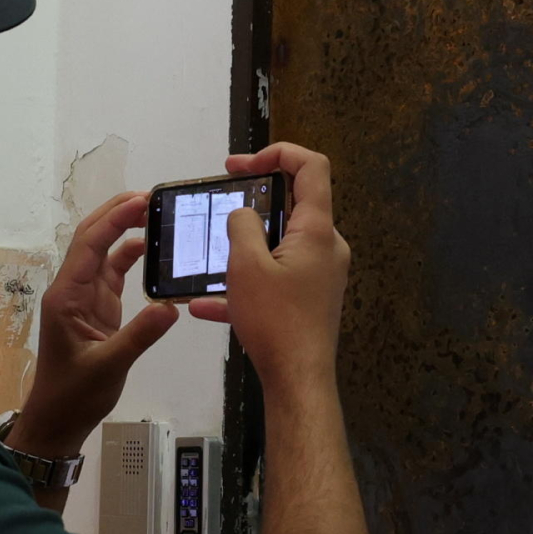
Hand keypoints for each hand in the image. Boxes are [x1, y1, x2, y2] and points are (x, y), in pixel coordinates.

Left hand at [9, 191, 177, 456]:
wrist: (58, 420)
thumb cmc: (74, 395)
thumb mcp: (108, 366)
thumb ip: (139, 335)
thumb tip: (172, 305)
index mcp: (66, 295)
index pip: (89, 245)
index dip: (114, 220)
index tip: (142, 200)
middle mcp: (72, 289)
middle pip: (91, 238)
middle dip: (117, 213)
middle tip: (152, 197)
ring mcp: (84, 297)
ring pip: (103, 253)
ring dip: (124, 231)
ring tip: (156, 214)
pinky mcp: (97, 309)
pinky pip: (113, 274)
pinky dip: (131, 258)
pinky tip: (152, 249)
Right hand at [187, 144, 347, 388]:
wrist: (298, 381)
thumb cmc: (276, 322)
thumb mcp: (246, 266)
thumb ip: (242, 226)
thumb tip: (242, 213)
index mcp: (317, 230)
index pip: (311, 167)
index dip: (278, 152)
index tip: (241, 166)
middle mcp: (326, 248)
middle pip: (295, 204)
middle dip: (254, 200)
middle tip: (221, 202)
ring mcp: (320, 275)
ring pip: (280, 244)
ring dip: (245, 245)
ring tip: (210, 255)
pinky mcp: (309, 300)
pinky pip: (275, 279)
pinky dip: (246, 283)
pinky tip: (205, 303)